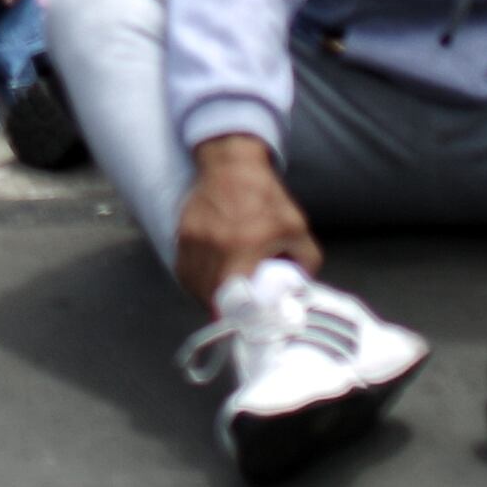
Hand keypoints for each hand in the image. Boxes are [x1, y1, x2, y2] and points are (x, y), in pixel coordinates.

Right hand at [172, 136, 318, 306]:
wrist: (232, 164)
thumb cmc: (266, 197)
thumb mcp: (296, 228)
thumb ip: (304, 261)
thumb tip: (298, 290)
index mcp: (243, 246)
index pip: (230, 298)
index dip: (236, 316)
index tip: (245, 321)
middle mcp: (213, 246)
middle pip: (209, 295)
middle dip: (222, 308)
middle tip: (237, 310)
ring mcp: (193, 240)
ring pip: (193, 284)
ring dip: (206, 295)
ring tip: (222, 295)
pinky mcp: (182, 234)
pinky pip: (183, 269)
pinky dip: (195, 279)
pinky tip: (209, 278)